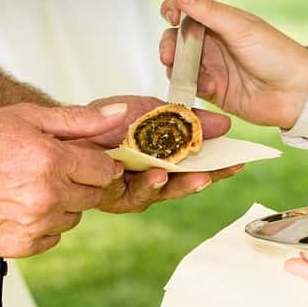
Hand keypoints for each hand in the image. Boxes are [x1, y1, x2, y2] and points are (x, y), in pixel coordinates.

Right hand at [0, 103, 128, 257]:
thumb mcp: (27, 117)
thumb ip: (79, 120)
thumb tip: (120, 116)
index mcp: (52, 161)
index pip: (104, 170)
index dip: (94, 162)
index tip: (80, 159)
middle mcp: (48, 196)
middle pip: (92, 195)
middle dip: (78, 181)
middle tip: (49, 170)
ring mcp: (34, 225)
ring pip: (74, 218)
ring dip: (62, 204)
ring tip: (29, 187)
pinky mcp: (21, 246)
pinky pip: (53, 237)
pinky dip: (44, 225)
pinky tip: (20, 207)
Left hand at [76, 95, 241, 213]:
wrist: (70, 123)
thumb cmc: (113, 119)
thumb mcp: (156, 112)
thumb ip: (188, 120)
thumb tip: (225, 124)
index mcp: (168, 162)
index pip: (198, 168)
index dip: (218, 167)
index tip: (237, 162)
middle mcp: (152, 180)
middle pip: (179, 187)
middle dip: (195, 181)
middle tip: (208, 176)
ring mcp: (130, 189)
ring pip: (152, 193)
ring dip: (162, 184)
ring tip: (166, 175)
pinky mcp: (106, 194)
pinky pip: (119, 189)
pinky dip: (125, 179)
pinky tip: (129, 170)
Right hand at [159, 0, 307, 128]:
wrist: (295, 92)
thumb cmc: (275, 54)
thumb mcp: (241, 28)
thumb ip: (208, 12)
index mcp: (220, 21)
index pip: (187, 10)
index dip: (173, 9)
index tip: (170, 15)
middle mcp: (213, 43)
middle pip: (176, 39)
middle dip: (168, 45)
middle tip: (169, 56)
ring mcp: (212, 67)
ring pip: (179, 65)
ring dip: (177, 68)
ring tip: (185, 73)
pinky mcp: (213, 91)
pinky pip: (190, 87)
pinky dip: (191, 86)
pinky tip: (209, 87)